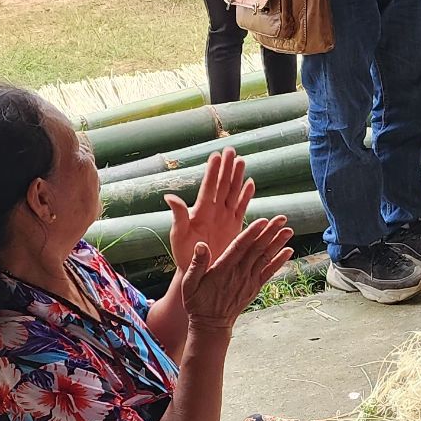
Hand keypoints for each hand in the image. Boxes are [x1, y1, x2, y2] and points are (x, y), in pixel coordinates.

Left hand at [166, 148, 254, 262]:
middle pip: (222, 185)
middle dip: (226, 168)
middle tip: (230, 149)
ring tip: (241, 161)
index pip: (208, 187)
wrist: (198, 270)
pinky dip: (246, 196)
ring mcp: (224, 217)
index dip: (213, 171)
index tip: (216, 155)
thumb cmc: (184, 254)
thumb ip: (178, 215)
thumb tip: (169, 196)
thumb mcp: (179, 235)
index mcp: (200, 211)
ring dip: (237, 177)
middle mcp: (213, 210)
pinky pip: (242, 207)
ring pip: (233, 192)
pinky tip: (250, 183)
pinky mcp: (234, 226)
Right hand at [173, 216, 293, 330]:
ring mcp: (249, 281)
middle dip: (270, 232)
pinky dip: (279, 261)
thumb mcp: (189, 283)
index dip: (252, 233)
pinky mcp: (254, 287)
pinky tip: (288, 251)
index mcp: (223, 269)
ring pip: (266, 258)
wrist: (211, 325)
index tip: (264, 221)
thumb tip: (201, 244)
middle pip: (257, 249)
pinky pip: (269, 272)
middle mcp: (239, 273)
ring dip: (278, 243)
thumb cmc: (198, 302)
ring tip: (289, 230)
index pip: (240, 247)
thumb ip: (197, 264)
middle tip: (282, 218)